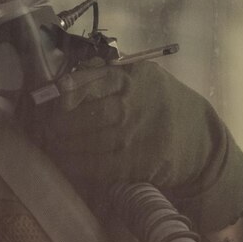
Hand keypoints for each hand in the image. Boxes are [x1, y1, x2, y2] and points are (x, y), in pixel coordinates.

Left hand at [33, 60, 242, 231]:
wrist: (200, 139)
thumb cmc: (162, 103)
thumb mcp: (144, 78)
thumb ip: (107, 75)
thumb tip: (66, 80)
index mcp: (134, 77)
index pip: (92, 78)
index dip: (66, 89)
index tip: (49, 97)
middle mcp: (135, 104)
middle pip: (86, 114)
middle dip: (58, 123)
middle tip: (43, 128)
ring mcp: (137, 136)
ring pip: (88, 142)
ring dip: (63, 146)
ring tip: (50, 144)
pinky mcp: (138, 163)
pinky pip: (98, 166)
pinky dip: (77, 165)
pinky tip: (67, 161)